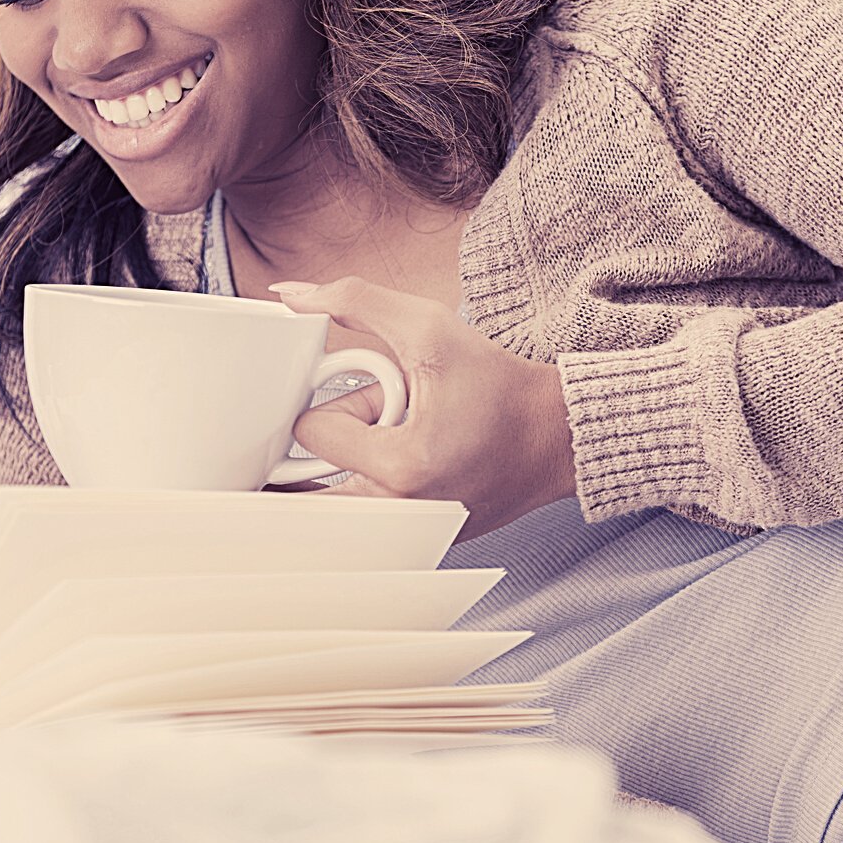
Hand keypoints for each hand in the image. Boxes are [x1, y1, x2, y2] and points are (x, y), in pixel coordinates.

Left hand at [271, 277, 578, 538]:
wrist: (553, 436)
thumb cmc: (497, 383)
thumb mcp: (427, 326)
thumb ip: (354, 301)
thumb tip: (289, 296)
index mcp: (402, 465)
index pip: (311, 430)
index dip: (339, 399)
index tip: (381, 393)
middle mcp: (400, 513)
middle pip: (306, 480)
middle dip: (333, 444)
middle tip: (378, 423)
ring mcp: (407, 537)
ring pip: (330, 502)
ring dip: (348, 468)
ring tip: (392, 445)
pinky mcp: (415, 546)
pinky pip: (359, 523)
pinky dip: (367, 491)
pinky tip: (404, 468)